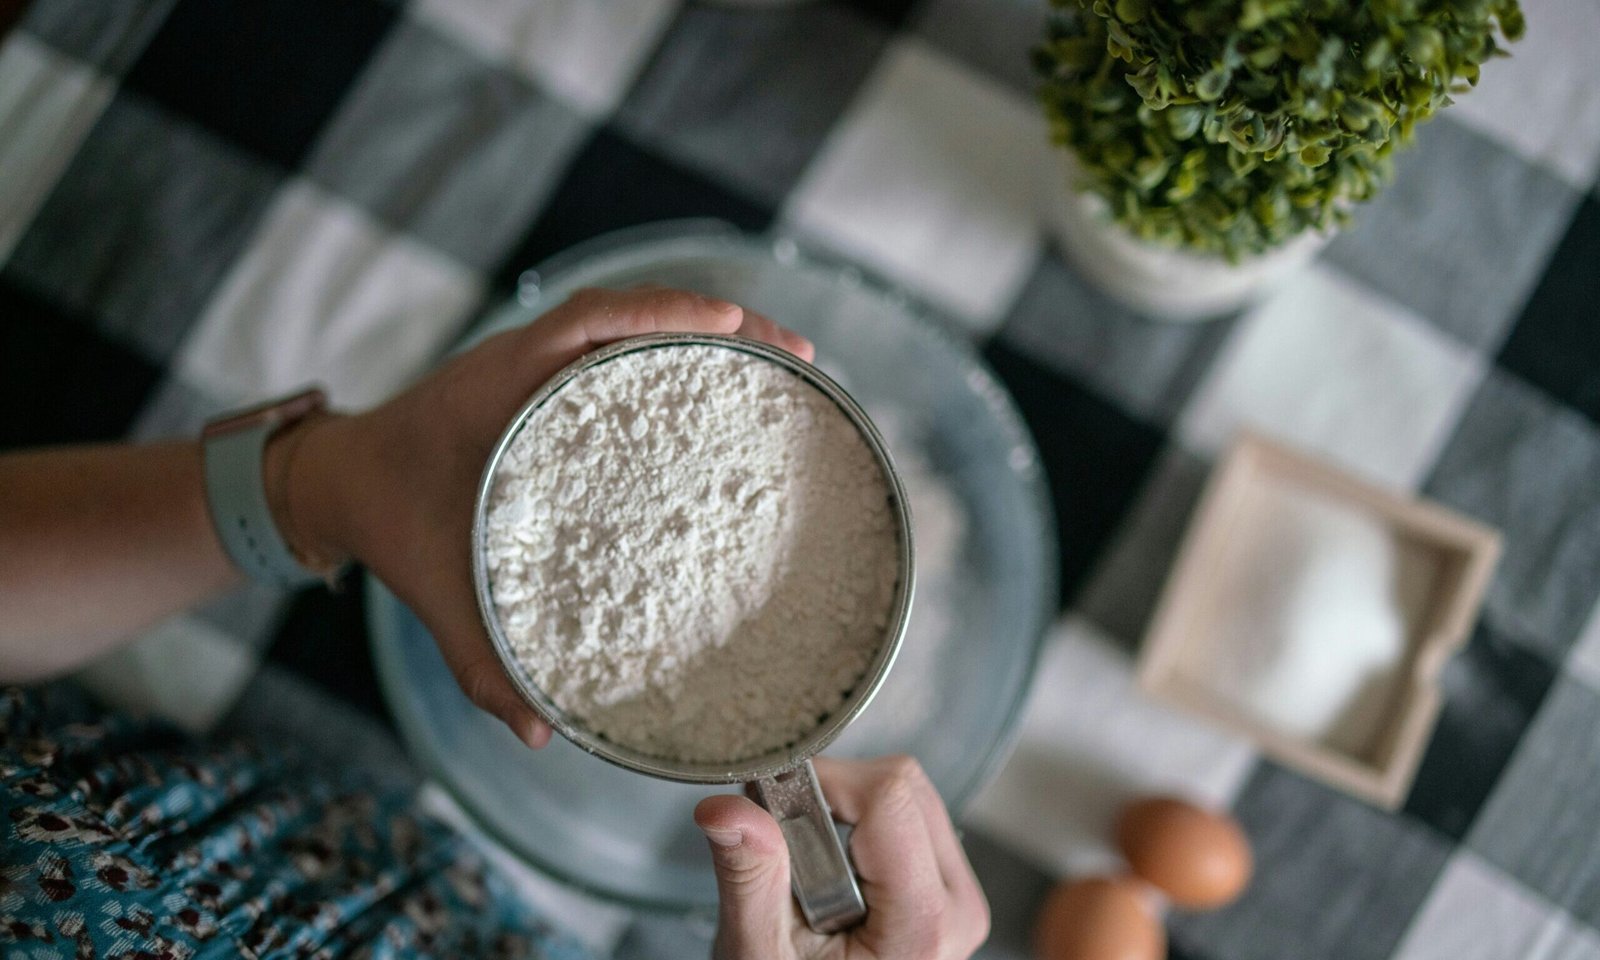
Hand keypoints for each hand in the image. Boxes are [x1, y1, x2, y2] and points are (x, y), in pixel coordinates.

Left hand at [280, 287, 813, 747]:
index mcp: (499, 391)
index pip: (588, 323)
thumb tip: (538, 735)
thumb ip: (478, 664)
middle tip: (798, 354)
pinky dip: (675, 352)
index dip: (663, 316)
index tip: (730, 325)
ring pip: (633, 322)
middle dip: (719, 321)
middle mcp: (527, 362)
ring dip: (706, 332)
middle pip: (632, 311)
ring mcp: (542, 363)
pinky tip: (725, 385)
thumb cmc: (389, 530)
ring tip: (782, 361)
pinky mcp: (552, 378)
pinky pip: (619, 348)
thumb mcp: (433, 594)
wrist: (342, 483)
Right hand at [695, 756, 989, 959]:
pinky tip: (830, 877)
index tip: (773, 810)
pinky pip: (911, 819)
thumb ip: (749, 877)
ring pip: (908, 795)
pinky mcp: (947, 889)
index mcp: (923, 925)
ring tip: (808, 875)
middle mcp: (958, 906)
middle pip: (903, 787)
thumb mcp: (759, 954)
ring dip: (846, 814)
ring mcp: (958, 897)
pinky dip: (861, 827)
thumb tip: (726, 808)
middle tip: (787, 850)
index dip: (823, 785)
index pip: (889, 798)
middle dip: (834, 799)